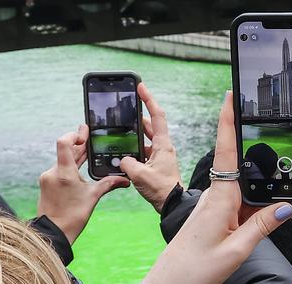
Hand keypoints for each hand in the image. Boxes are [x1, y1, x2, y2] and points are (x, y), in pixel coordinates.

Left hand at [37, 125, 130, 244]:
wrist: (54, 233)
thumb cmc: (72, 216)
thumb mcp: (93, 197)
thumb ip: (108, 184)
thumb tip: (125, 180)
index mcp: (64, 173)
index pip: (64, 143)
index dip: (74, 134)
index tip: (85, 133)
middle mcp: (52, 172)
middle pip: (65, 150)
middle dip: (79, 144)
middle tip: (89, 135)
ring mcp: (48, 178)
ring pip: (63, 160)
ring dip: (75, 155)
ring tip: (87, 151)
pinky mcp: (47, 184)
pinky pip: (59, 169)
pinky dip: (70, 166)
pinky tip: (79, 168)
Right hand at [119, 83, 181, 212]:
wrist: (172, 204)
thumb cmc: (162, 190)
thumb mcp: (140, 175)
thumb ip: (128, 164)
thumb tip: (123, 159)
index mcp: (163, 145)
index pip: (157, 115)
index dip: (149, 100)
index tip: (141, 87)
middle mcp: (163, 147)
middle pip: (149, 125)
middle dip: (137, 116)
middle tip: (125, 108)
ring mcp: (160, 155)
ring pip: (145, 139)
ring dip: (133, 135)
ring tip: (119, 131)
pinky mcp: (155, 164)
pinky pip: (142, 151)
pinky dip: (133, 150)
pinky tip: (122, 154)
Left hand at [144, 92, 291, 283]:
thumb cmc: (195, 269)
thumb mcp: (236, 250)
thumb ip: (264, 226)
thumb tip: (288, 206)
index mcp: (220, 198)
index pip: (225, 150)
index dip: (228, 121)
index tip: (232, 96)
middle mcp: (216, 196)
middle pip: (241, 165)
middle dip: (259, 154)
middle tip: (270, 142)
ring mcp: (215, 205)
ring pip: (244, 186)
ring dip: (259, 190)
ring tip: (268, 200)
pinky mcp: (216, 215)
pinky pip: (240, 201)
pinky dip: (254, 205)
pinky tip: (262, 217)